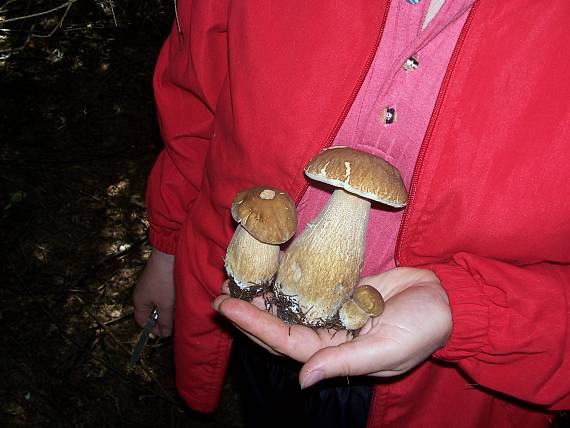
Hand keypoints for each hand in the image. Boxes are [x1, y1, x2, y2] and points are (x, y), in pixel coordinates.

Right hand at [133, 248, 174, 336]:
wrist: (168, 255)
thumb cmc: (165, 281)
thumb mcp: (166, 305)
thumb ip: (165, 321)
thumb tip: (164, 334)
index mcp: (139, 301)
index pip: (141, 321)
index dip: (152, 329)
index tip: (165, 332)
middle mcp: (141, 293)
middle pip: (149, 312)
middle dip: (161, 318)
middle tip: (173, 322)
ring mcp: (148, 285)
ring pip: (156, 302)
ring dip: (166, 308)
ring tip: (177, 309)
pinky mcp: (156, 278)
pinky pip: (160, 293)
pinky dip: (168, 298)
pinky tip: (177, 298)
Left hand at [213, 267, 451, 387]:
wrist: (445, 298)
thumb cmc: (422, 327)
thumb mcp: (386, 347)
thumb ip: (344, 360)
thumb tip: (302, 380)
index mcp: (336, 354)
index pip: (285, 342)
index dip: (254, 325)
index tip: (226, 306)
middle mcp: (328, 336)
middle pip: (279, 327)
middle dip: (248, 313)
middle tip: (219, 294)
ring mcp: (332, 313)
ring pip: (289, 307)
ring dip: (262, 297)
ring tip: (234, 281)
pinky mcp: (340, 292)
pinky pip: (307, 288)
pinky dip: (287, 281)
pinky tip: (269, 269)